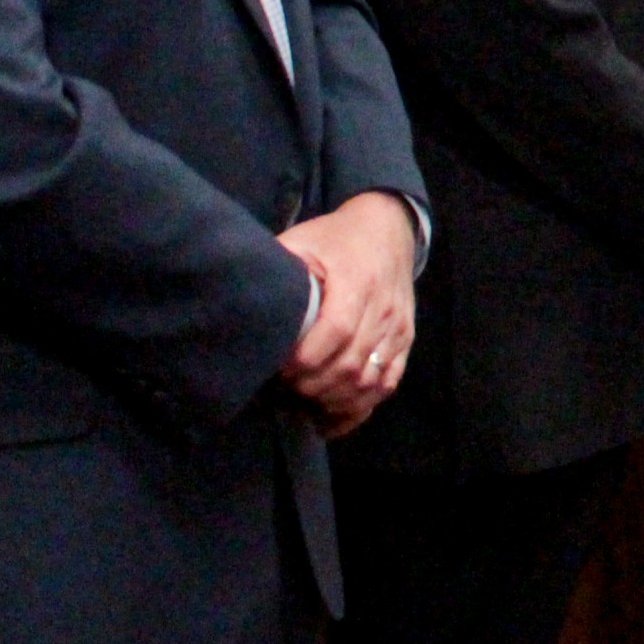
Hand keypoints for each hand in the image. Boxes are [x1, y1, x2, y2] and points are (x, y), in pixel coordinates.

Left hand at [279, 190, 416, 435]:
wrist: (388, 231)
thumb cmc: (336, 238)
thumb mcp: (303, 240)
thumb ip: (277, 266)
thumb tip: (239, 297)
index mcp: (357, 281)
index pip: (336, 331)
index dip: (306, 358)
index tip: (280, 368)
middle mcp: (382, 308)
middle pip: (350, 364)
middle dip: (313, 384)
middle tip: (286, 387)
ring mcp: (398, 328)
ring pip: (369, 381)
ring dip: (334, 398)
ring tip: (306, 398)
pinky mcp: (405, 341)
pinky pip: (387, 384)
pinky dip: (360, 406)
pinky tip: (332, 412)